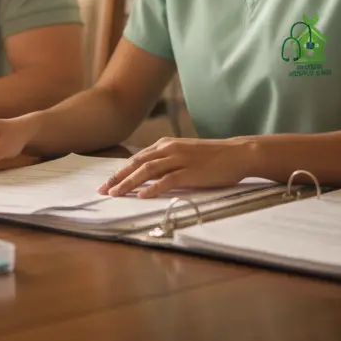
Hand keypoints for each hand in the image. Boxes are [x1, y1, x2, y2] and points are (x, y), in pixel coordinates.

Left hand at [99, 137, 250, 197]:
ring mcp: (179, 160)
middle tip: (103, 190)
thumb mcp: (184, 154)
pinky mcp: (190, 172)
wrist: (237, 153)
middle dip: (118, 177)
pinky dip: (153, 188)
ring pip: (147, 171)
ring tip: (116, 193)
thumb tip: (148, 175)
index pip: (136, 159)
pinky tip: (142, 196)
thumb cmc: (212, 157)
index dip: (120, 171)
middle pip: (136, 164)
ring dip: (129, 182)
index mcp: (166, 145)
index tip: (107, 183)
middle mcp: (169, 149)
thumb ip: (166, 161)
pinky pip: (167, 180)